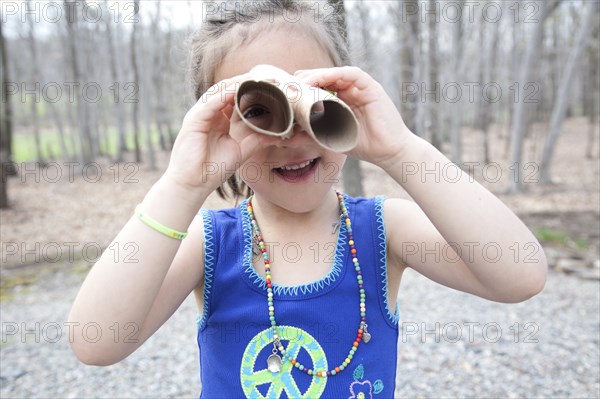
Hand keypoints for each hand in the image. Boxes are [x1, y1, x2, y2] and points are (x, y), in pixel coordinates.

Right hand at [163, 75, 268, 194]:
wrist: (193, 184)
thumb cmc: (213, 169)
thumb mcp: (240, 152)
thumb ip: (255, 141)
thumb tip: (276, 135)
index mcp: (220, 119)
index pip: (236, 98)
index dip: (252, 91)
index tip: (271, 87)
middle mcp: (210, 114)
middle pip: (228, 90)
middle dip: (246, 82)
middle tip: (266, 77)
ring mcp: (200, 115)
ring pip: (219, 92)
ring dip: (236, 84)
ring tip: (254, 78)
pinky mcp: (193, 120)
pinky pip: (209, 103)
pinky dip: (223, 95)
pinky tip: (237, 89)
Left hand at [294, 66, 414, 166]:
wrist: (388, 153)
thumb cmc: (362, 145)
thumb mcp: (330, 139)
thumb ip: (310, 134)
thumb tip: (287, 137)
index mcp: (340, 100)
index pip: (318, 87)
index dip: (301, 87)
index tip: (286, 94)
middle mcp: (349, 90)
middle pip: (324, 77)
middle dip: (306, 79)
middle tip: (290, 86)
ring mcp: (360, 87)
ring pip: (335, 73)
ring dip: (317, 75)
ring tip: (302, 83)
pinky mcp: (371, 87)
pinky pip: (352, 74)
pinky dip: (336, 74)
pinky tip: (322, 78)